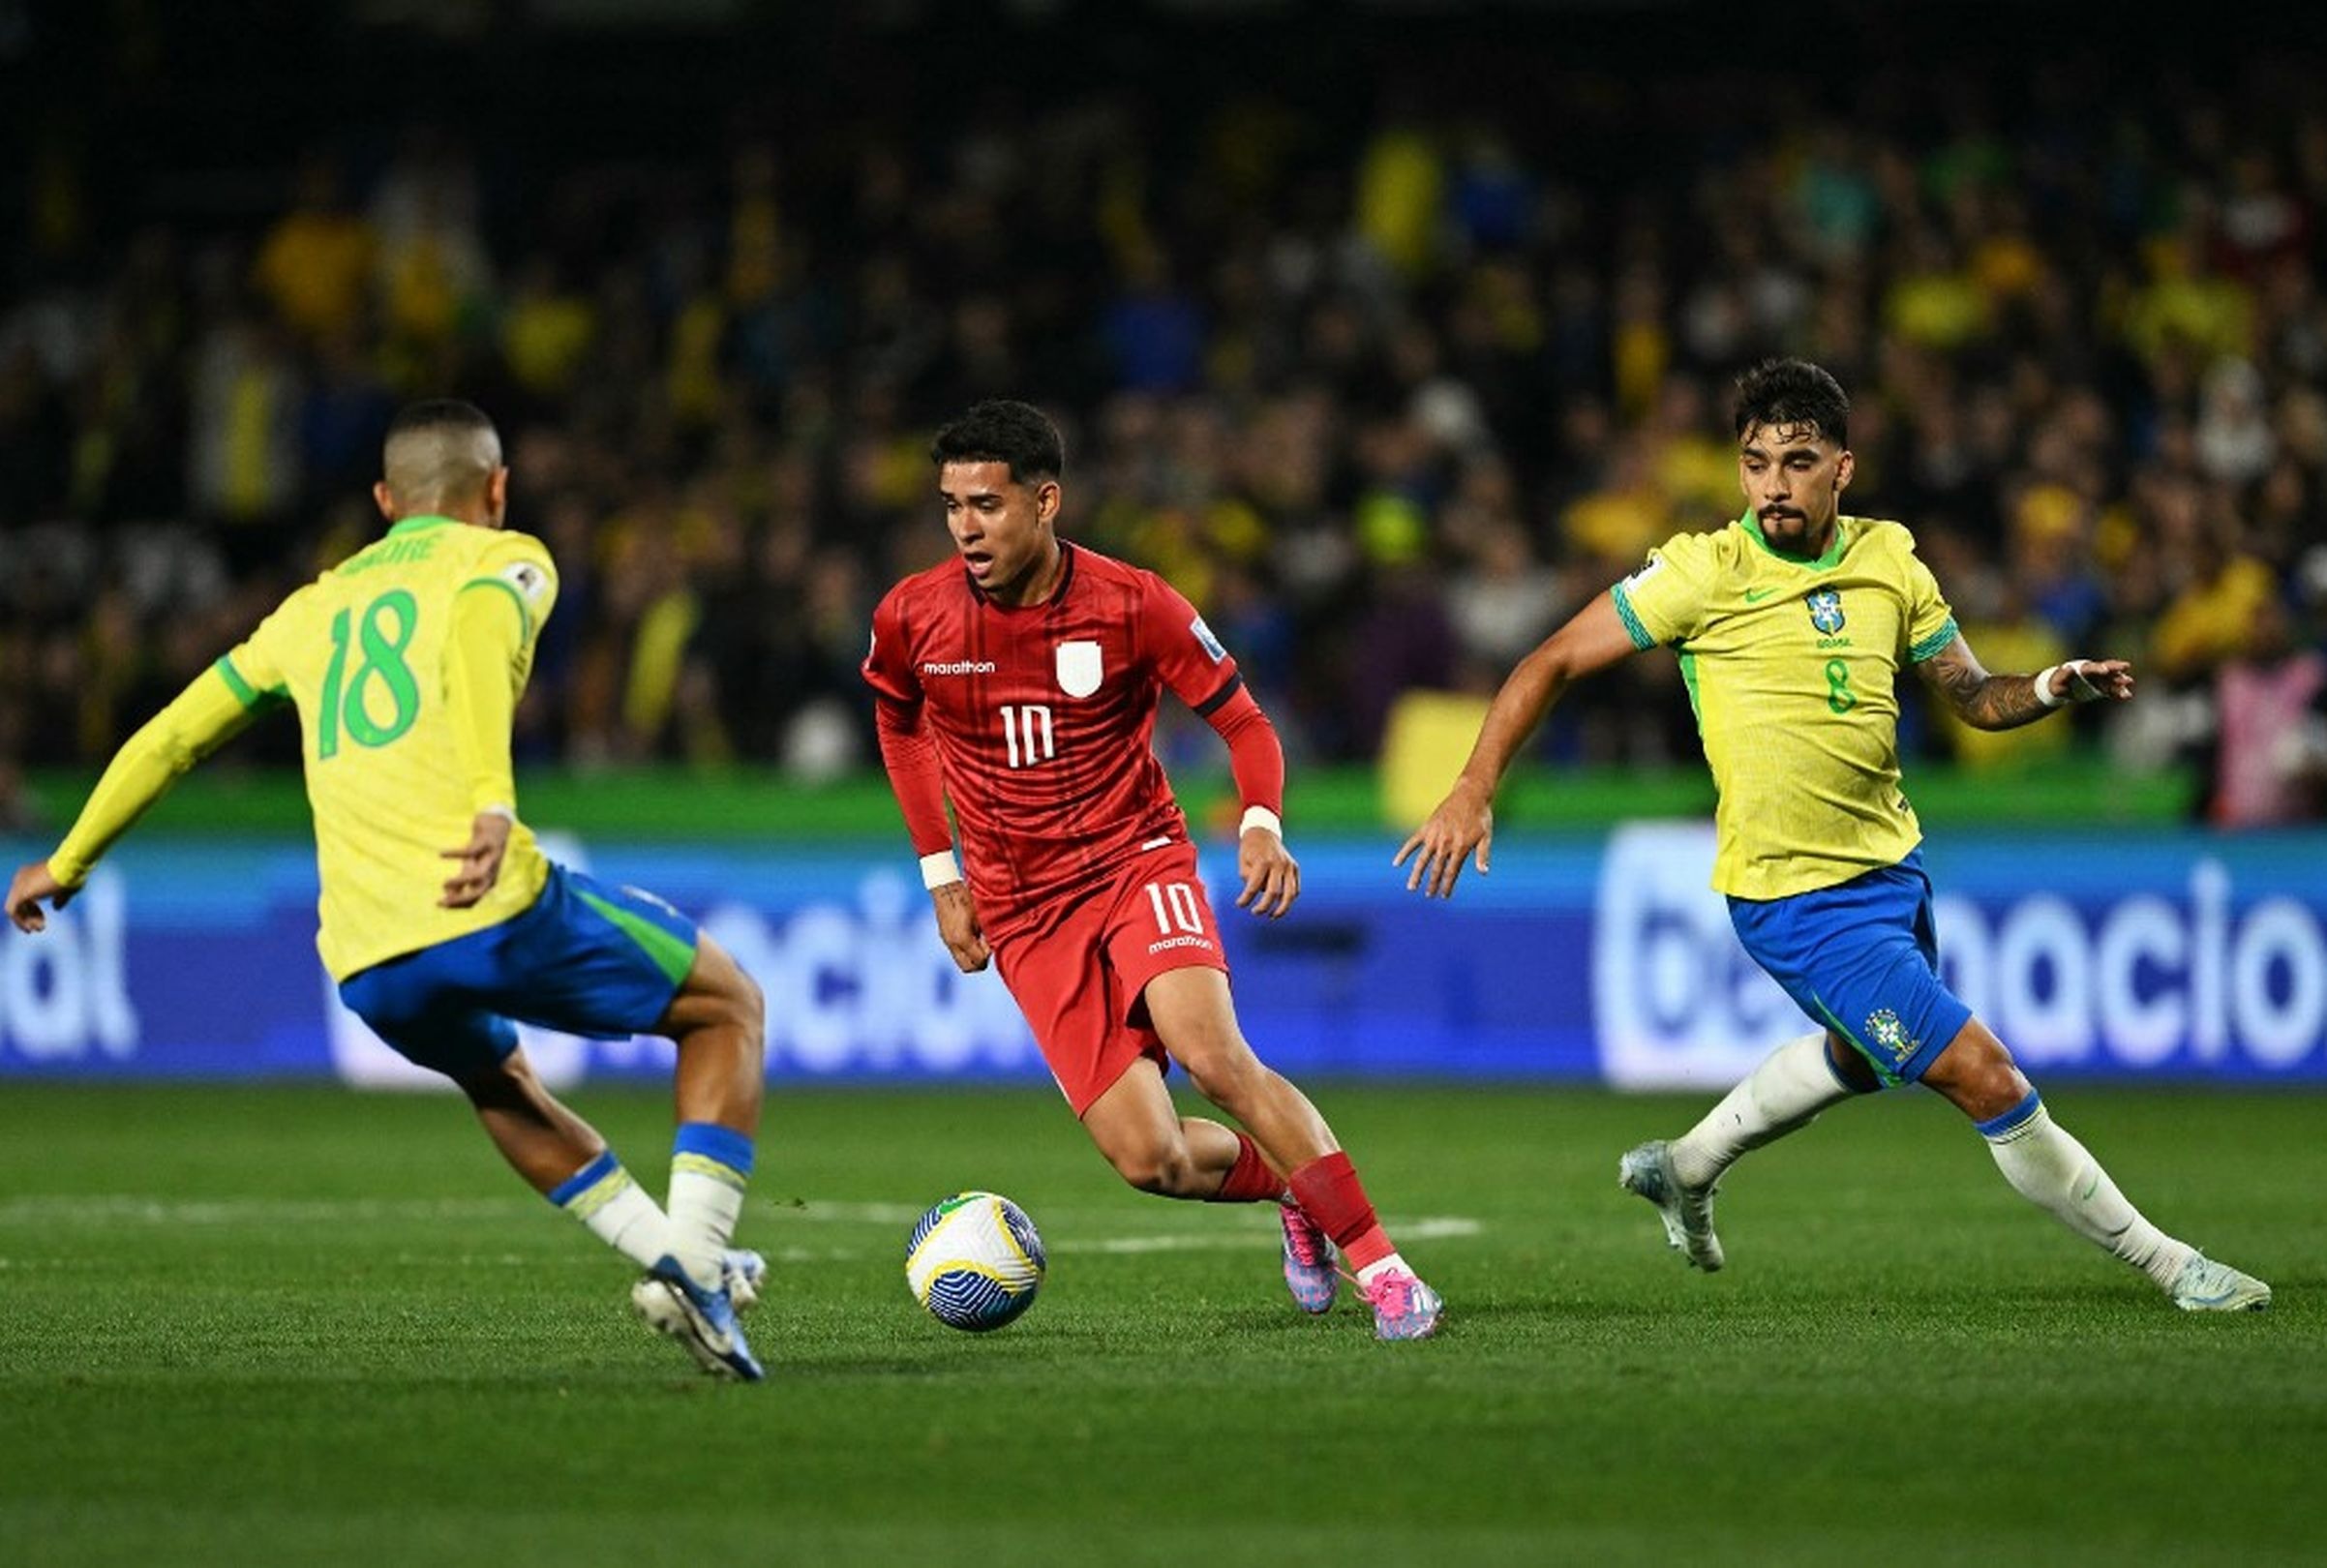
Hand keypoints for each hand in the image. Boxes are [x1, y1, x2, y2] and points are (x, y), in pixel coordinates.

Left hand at [6, 860, 74, 933]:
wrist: (69, 868)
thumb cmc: (71, 876)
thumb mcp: (65, 889)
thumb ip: (59, 899)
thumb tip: (56, 908)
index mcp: (30, 874)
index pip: (26, 897)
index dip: (34, 910)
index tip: (43, 921)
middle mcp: (21, 877)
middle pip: (20, 903)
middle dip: (30, 916)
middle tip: (40, 928)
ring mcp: (19, 885)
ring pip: (15, 908)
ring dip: (24, 921)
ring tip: (37, 930)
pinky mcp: (20, 893)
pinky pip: (13, 911)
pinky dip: (20, 921)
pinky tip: (30, 928)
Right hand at [439, 811, 513, 907]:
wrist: (498, 821)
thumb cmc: (482, 846)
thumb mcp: (472, 864)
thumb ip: (463, 880)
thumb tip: (449, 894)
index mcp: (489, 877)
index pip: (477, 897)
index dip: (460, 904)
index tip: (441, 905)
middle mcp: (492, 869)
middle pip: (480, 890)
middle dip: (461, 899)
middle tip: (442, 901)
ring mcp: (491, 856)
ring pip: (479, 874)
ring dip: (461, 881)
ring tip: (444, 883)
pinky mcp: (486, 841)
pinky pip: (471, 851)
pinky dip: (455, 854)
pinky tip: (441, 854)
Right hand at [931, 880, 989, 971]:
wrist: (947, 889)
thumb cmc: (967, 900)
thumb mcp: (981, 917)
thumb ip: (986, 935)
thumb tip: (991, 948)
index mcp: (963, 939)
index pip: (978, 962)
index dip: (987, 956)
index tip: (990, 945)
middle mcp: (953, 943)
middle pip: (968, 967)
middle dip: (979, 962)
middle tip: (986, 949)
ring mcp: (947, 941)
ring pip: (961, 960)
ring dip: (972, 956)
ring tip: (979, 941)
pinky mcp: (944, 936)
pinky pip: (956, 952)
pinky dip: (965, 950)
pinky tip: (972, 936)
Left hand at [1235, 826, 1300, 917]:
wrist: (1263, 832)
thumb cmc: (1250, 849)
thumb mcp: (1242, 862)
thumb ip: (1248, 879)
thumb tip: (1256, 894)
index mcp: (1263, 861)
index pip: (1254, 886)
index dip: (1246, 898)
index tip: (1239, 904)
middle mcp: (1279, 863)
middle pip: (1274, 893)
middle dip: (1263, 907)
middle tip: (1254, 912)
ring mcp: (1289, 865)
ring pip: (1291, 893)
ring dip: (1282, 908)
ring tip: (1272, 916)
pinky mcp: (1295, 867)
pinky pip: (1295, 888)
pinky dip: (1289, 898)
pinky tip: (1279, 905)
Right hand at [1393, 780, 1493, 898]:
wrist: (1469, 794)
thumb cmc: (1480, 816)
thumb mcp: (1486, 836)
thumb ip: (1483, 855)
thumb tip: (1483, 873)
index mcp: (1460, 847)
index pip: (1451, 872)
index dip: (1447, 885)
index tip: (1444, 896)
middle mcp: (1445, 843)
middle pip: (1436, 869)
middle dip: (1432, 884)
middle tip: (1429, 896)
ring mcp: (1434, 836)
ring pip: (1422, 859)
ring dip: (1416, 874)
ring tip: (1411, 888)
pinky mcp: (1426, 828)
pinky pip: (1412, 842)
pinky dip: (1404, 853)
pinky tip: (1396, 863)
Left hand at [2050, 659, 2133, 703]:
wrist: (2061, 689)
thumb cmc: (2057, 683)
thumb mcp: (2057, 681)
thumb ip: (2063, 675)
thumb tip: (2069, 668)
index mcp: (2083, 668)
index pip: (2092, 667)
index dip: (2099, 668)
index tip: (2105, 670)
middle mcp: (2094, 672)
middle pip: (2107, 668)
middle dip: (2116, 667)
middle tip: (2126, 666)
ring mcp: (2099, 680)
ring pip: (2112, 680)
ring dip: (2120, 682)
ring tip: (2129, 685)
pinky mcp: (2102, 688)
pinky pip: (2112, 690)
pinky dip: (2119, 693)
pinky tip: (2127, 696)